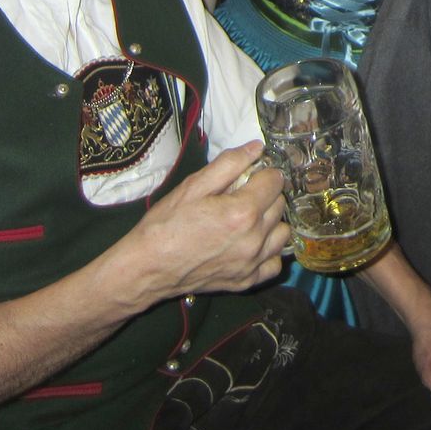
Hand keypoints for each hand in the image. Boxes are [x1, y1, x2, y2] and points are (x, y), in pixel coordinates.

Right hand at [121, 142, 289, 303]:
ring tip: (248, 220)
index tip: (249, 176)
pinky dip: (268, 252)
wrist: (148, 267)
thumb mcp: (193, 185)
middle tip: (241, 196)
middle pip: (279, 205)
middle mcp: (254, 239)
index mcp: (242, 212)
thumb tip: (257, 147)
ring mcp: (252, 263)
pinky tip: (250, 244)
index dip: (263, 173)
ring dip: (271, 222)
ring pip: (283, 233)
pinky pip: (275, 263)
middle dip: (265, 195)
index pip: (275, 181)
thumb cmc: (166, 223)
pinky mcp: (247, 281)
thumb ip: (229, 164)